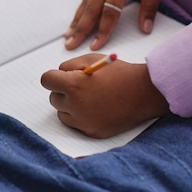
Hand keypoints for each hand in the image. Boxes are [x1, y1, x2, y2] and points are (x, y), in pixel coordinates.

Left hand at [41, 53, 168, 137]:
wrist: (145, 92)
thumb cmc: (119, 73)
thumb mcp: (92, 59)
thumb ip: (69, 66)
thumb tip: (58, 74)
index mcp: (73, 85)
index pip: (46, 81)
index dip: (53, 77)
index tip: (61, 77)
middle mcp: (75, 105)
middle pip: (53, 98)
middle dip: (62, 91)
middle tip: (80, 86)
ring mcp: (84, 121)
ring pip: (62, 113)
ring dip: (69, 105)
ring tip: (88, 97)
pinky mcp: (92, 132)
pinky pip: (75, 124)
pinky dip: (80, 117)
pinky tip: (95, 108)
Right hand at [65, 0, 170, 50]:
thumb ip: (150, 6)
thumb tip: (145, 29)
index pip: (109, 11)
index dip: (103, 30)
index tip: (95, 47)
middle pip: (91, 9)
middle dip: (80, 30)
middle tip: (69, 46)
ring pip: (85, 2)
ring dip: (76, 21)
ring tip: (67, 36)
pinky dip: (80, 8)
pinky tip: (76, 17)